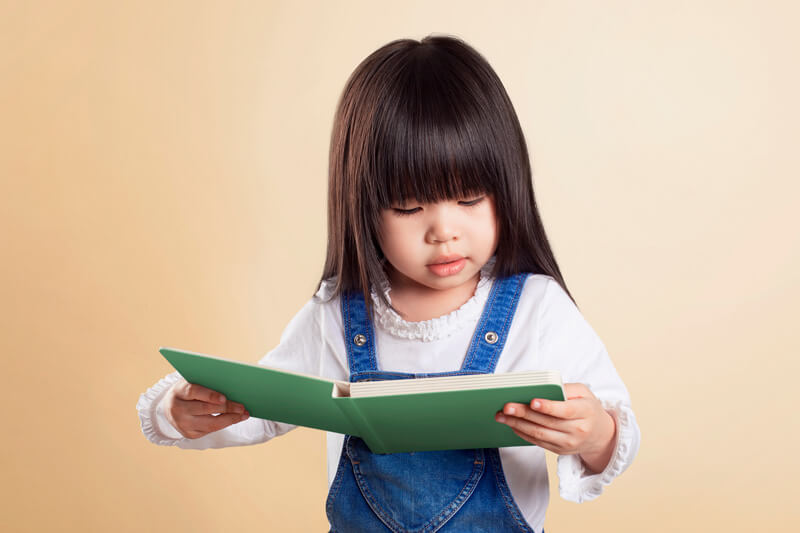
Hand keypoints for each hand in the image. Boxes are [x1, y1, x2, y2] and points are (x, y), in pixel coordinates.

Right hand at [163, 379, 249, 438]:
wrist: (170, 406)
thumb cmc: (189, 390)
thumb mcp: (193, 382)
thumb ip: (207, 383)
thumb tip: (233, 385)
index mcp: (179, 391)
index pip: (194, 392)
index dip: (209, 395)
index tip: (224, 398)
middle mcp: (178, 409)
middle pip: (205, 409)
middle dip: (226, 408)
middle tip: (242, 407)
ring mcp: (182, 424)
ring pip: (210, 424)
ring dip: (230, 419)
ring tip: (243, 415)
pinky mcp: (189, 434)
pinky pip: (210, 430)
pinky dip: (225, 424)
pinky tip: (235, 419)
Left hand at [494, 383, 615, 473]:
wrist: (600, 435)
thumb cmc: (588, 408)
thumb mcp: (584, 393)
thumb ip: (566, 388)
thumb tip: (542, 388)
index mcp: (586, 412)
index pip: (565, 411)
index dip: (548, 407)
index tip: (532, 401)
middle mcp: (578, 430)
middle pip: (547, 422)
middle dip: (524, 414)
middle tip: (506, 406)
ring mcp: (568, 443)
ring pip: (539, 434)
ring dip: (517, 424)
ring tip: (501, 415)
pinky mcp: (559, 450)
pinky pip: (538, 442)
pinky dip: (522, 433)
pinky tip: (511, 424)